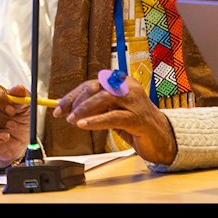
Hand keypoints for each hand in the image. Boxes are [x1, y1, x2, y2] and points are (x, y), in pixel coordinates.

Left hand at [54, 71, 176, 164]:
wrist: (159, 135)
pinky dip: (96, 121)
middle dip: (77, 101)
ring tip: (72, 120)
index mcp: (120, 82)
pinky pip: (113, 117)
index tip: (59, 108)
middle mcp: (128, 87)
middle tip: (65, 115)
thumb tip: (69, 109)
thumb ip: (94, 107)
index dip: (73, 96)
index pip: (91, 84)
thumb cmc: (134, 121)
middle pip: (96, 88)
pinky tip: (84, 125)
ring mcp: (134, 101)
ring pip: (104, 99)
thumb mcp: (111, 111)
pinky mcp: (137, 118)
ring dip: (84, 110)